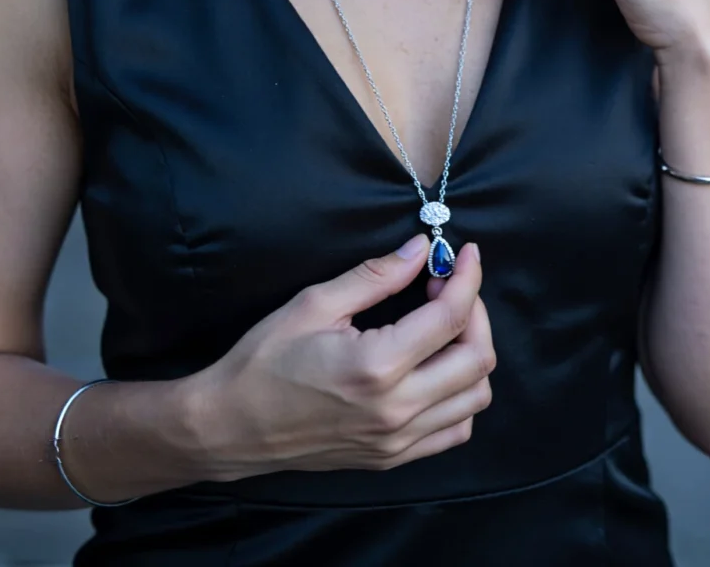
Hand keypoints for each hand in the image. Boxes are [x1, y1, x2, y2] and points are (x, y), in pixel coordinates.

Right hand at [181, 236, 494, 479]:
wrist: (231, 425)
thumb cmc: (265, 360)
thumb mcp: (314, 303)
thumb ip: (375, 276)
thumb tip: (420, 250)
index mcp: (378, 366)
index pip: (451, 316)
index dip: (468, 278)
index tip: (466, 253)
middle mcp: (397, 409)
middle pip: (477, 360)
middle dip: (476, 311)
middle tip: (449, 284)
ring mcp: (398, 441)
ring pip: (474, 398)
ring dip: (472, 353)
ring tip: (443, 324)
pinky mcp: (392, 458)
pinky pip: (454, 430)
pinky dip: (460, 395)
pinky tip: (435, 368)